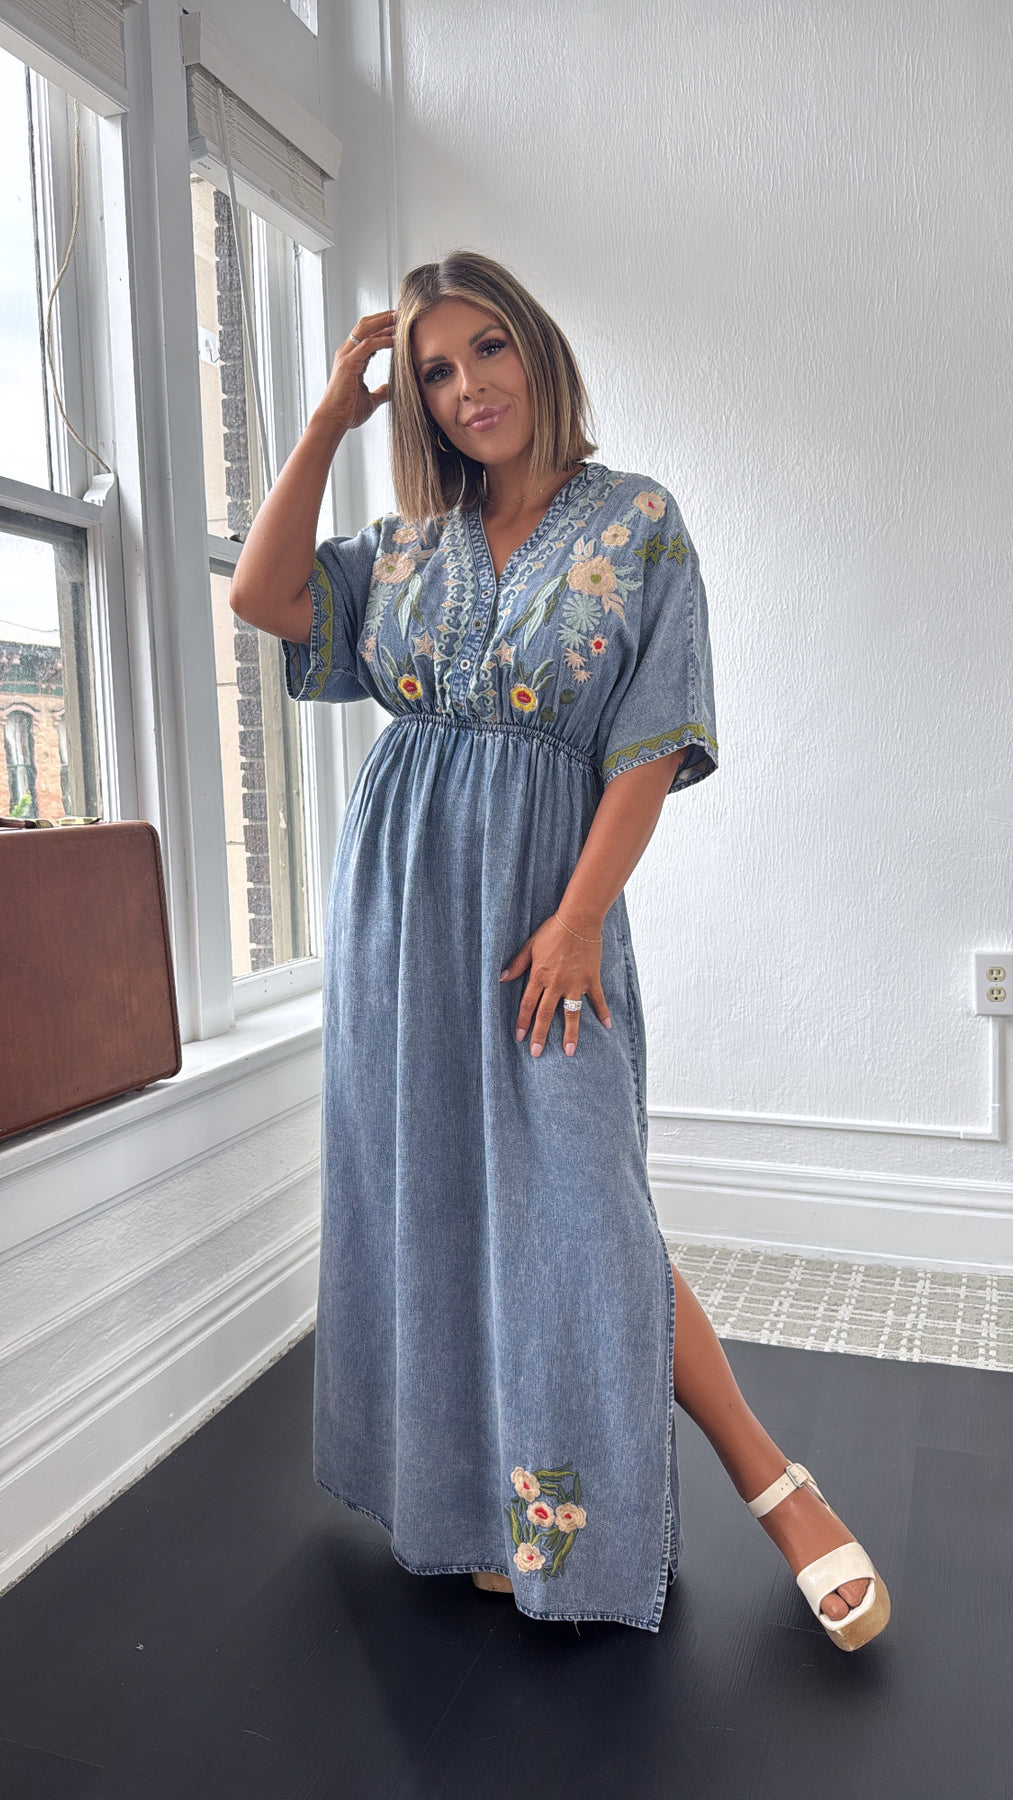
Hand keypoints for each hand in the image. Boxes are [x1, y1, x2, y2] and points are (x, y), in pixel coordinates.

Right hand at [315, 309, 395, 432]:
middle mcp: (347, 353)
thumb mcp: (370, 399)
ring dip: (384, 323)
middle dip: (384, 318)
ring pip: (366, 330)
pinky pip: (368, 345)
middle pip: (366, 325)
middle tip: (402, 313)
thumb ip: (382, 392)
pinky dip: (383, 340)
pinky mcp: (348, 364)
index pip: (367, 334)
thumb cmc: (348, 412)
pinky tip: (396, 340)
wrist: (334, 421)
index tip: (399, 323)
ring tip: (401, 319)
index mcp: (351, 359)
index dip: (382, 326)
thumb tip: (393, 390)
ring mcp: (346, 357)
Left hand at [500, 914, 611, 1057]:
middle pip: (546, 1014)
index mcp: (539, 976)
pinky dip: (603, 1012)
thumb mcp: (530, 946)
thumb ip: (517, 964)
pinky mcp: (591, 979)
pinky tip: (607, 1026)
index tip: (519, 1037)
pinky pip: (597, 999)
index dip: (522, 1022)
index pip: (527, 1004)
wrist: (578, 920)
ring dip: (570, 1034)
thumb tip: (501, 978)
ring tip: (569, 1052)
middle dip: (540, 1035)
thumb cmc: (553, 931)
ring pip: (571, 1014)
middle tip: (536, 1053)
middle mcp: (556, 984)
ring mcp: (575, 983)